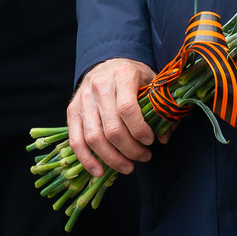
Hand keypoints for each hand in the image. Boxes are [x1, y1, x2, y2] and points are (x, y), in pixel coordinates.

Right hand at [66, 57, 156, 177]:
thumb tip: (163, 138)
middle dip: (130, 150)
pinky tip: (99, 172)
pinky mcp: (72, 111)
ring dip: (112, 159)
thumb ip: (161, 109)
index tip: (151, 140)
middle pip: (112, 128)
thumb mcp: (152, 83)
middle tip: (145, 157)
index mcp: (122, 75)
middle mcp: (99, 86)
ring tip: (128, 167)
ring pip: (94, 137)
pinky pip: (76, 140)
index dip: (139, 130)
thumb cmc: (134, 77)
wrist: (109, 64)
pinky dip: (86, 160)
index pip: (127, 108)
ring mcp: (83, 99)